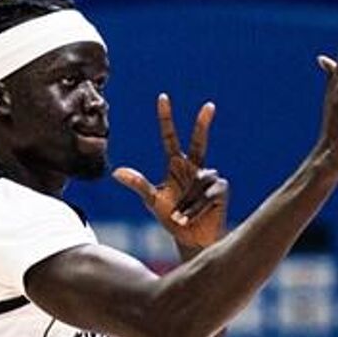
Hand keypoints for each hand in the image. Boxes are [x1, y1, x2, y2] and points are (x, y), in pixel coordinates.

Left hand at [113, 93, 230, 253]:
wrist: (190, 239)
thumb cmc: (171, 218)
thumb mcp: (152, 201)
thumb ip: (138, 184)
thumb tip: (116, 171)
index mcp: (176, 165)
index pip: (170, 137)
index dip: (166, 118)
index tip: (163, 98)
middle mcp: (194, 167)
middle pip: (199, 141)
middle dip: (203, 123)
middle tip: (209, 105)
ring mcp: (209, 177)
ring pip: (196, 183)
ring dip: (185, 203)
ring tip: (179, 217)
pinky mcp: (221, 188)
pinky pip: (206, 195)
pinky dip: (194, 208)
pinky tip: (189, 218)